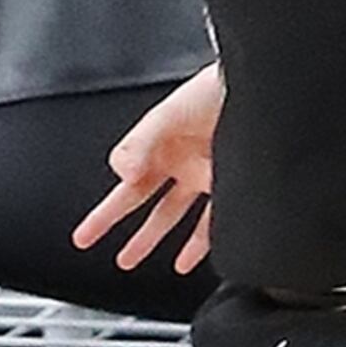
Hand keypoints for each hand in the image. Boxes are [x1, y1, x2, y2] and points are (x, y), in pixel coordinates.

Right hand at [72, 65, 220, 272]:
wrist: (259, 90)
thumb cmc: (214, 87)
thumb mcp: (169, 113)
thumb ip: (141, 142)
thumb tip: (122, 171)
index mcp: (156, 143)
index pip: (123, 184)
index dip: (104, 213)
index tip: (86, 234)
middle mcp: (176, 160)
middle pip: (139, 200)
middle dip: (115, 223)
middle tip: (93, 244)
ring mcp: (201, 174)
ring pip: (169, 215)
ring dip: (151, 238)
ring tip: (131, 257)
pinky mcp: (227, 184)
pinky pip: (209, 223)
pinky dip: (198, 244)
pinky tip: (188, 259)